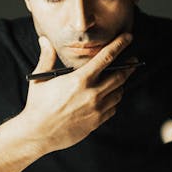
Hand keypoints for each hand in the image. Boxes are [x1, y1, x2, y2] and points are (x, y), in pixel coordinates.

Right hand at [21, 33, 135, 152]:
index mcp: (79, 80)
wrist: (38, 134)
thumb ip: (47, 57)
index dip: (119, 45)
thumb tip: (45, 40)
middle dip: (129, 66)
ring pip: (119, 92)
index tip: (128, 37)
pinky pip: (113, 108)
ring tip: (120, 78)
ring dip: (121, 83)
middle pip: (120, 76)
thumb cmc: (38, 105)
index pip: (106, 57)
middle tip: (133, 60)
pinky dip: (114, 99)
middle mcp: (92, 94)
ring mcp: (96, 109)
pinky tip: (110, 95)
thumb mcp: (40, 78)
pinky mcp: (97, 122)